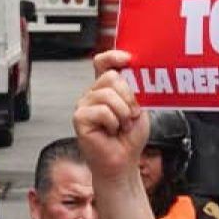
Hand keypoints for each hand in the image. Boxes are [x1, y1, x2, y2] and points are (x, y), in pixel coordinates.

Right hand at [73, 50, 149, 173]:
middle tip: (131, 115)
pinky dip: (113, 122)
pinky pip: (102, 110)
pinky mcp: (79, 118)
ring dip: (123, 113)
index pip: (103, 62)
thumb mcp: (139, 107)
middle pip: (111, 77)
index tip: (128, 59)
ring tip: (122, 125)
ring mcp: (84, 105)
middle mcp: (93, 94)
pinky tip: (110, 131)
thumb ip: (134, 88)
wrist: (124, 162)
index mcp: (106, 88)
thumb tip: (133, 72)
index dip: (113, 56)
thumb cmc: (129, 138)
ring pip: (107, 94)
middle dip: (128, 97)